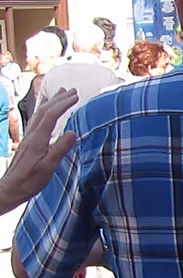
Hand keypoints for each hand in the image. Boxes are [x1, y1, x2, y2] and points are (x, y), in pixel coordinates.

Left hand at [0, 89, 77, 212]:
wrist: (12, 187)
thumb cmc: (31, 180)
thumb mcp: (49, 167)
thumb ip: (60, 149)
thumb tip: (72, 132)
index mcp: (38, 139)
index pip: (51, 116)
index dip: (63, 104)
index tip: (76, 96)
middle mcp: (32, 135)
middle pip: (45, 111)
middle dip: (58, 99)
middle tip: (72, 90)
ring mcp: (29, 137)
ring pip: (39, 114)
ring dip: (51, 102)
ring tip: (60, 93)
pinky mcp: (29, 141)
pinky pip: (37, 120)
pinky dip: (43, 110)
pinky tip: (46, 110)